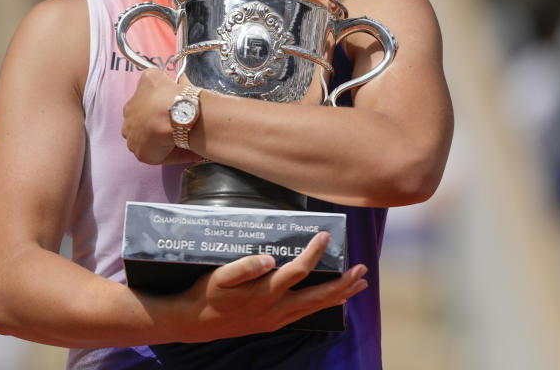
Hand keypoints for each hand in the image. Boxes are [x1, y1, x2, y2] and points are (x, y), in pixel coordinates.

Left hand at [122, 68, 196, 164]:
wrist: (173, 112)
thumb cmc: (166, 93)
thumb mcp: (154, 76)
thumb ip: (153, 77)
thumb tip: (162, 80)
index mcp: (130, 108)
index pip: (140, 112)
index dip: (155, 112)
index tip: (169, 112)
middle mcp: (128, 127)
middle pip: (143, 130)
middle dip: (156, 129)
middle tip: (176, 126)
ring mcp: (135, 143)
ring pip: (152, 144)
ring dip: (165, 142)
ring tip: (185, 139)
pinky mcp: (145, 156)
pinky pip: (163, 156)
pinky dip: (177, 154)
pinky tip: (190, 150)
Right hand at [172, 232, 368, 342]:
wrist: (196, 322)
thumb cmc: (207, 293)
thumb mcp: (219, 276)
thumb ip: (244, 267)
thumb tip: (269, 258)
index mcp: (265, 292)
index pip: (299, 270)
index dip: (314, 252)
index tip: (325, 235)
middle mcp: (276, 308)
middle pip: (318, 295)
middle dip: (343, 282)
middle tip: (363, 269)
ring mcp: (277, 318)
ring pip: (316, 306)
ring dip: (340, 294)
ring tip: (360, 284)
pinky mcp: (274, 323)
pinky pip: (306, 314)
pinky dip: (324, 304)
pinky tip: (334, 299)